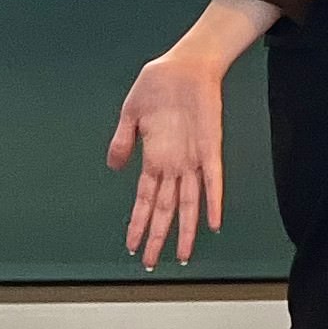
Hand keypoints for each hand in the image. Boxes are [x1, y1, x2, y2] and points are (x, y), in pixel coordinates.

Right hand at [106, 0, 274, 270]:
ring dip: (186, 229)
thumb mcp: (130, 113)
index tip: (132, 246)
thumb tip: (113, 167)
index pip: (144, 200)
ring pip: (189, 202)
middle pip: (164, 209)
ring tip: (184, 256)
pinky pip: (214, 179)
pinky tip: (214, 222)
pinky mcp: (211, 146)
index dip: (138, 223)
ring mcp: (193, 158)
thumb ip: (122, 142)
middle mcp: (174, 164)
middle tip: (152, 265)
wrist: (185, 64)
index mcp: (153, 159)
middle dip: (158, 237)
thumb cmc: (159, 85)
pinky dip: (214, 201)